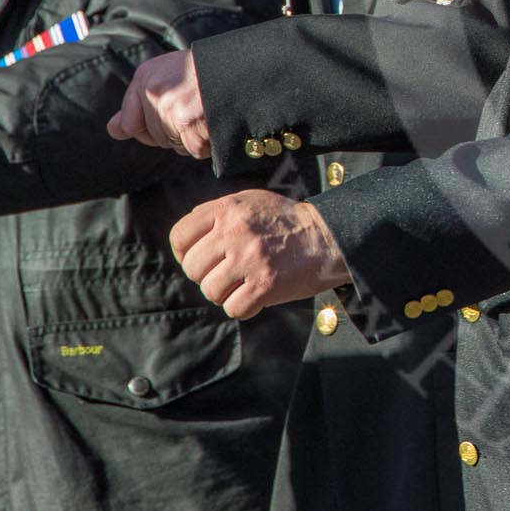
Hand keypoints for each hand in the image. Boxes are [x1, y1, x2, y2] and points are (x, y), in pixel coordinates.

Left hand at [108, 50, 209, 158]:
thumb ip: (136, 105)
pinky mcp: (189, 124)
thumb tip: (113, 130)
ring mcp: (171, 109)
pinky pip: (193, 150)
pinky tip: (215, 123)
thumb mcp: (168, 76)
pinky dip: (207, 143)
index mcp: (146, 76)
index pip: (130, 124)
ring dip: (191, 138)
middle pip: (154, 137)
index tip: (174, 113)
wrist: (246, 68)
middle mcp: (154, 91)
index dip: (151, 127)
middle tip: (197, 108)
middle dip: (174, 132)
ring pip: (173, 145)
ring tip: (207, 112)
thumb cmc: (209, 71)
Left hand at [171, 190, 349, 318]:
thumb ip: (218, 213)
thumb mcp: (251, 202)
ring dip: (225, 293)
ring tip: (245, 283)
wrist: (329, 237)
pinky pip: (233, 308)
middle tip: (228, 273)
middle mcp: (235, 232)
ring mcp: (249, 259)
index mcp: (227, 209)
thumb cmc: (287, 221)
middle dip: (207, 276)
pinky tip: (257, 295)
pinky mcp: (265, 285)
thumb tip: (187, 232)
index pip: (179, 236)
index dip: (184, 253)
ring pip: (210, 291)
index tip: (199, 259)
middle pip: (192, 268)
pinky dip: (244, 307)